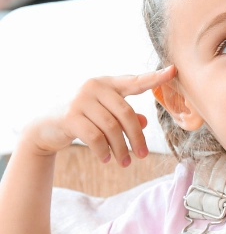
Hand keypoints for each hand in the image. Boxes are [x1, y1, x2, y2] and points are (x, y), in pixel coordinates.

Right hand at [24, 67, 176, 163]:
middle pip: (126, 113)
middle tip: (143, 155)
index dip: (154, 77)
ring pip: (111, 128)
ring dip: (121, 148)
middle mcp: (94, 87)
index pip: (135, 81)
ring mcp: (80, 100)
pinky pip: (95, 137)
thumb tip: (143, 123)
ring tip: (125, 162)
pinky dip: (104, 150)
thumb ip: (125, 116)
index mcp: (107, 83)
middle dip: (137, 137)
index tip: (173, 71)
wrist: (44, 126)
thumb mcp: (104, 114)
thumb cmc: (82, 117)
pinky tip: (106, 159)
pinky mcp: (69, 116)